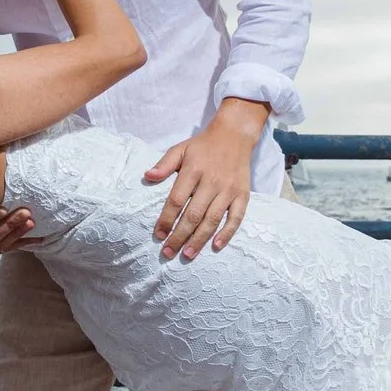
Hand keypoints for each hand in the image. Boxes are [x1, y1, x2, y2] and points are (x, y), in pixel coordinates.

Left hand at [142, 98, 268, 259]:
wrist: (235, 135)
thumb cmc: (203, 146)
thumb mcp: (180, 149)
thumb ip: (164, 164)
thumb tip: (147, 176)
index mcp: (193, 170)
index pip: (177, 200)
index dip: (167, 219)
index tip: (158, 235)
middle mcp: (212, 181)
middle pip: (193, 214)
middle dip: (179, 236)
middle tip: (168, 253)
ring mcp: (229, 189)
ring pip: (213, 219)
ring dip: (199, 239)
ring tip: (187, 254)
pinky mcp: (243, 195)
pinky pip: (236, 218)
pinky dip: (227, 233)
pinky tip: (216, 246)